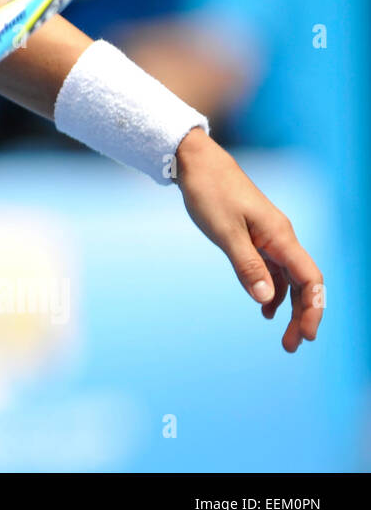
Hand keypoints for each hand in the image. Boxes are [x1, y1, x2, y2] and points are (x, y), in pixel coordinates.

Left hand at [174, 127, 324, 352]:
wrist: (195, 163)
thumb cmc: (209, 193)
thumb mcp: (225, 232)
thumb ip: (247, 266)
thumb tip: (268, 301)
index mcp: (280, 236)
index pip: (310, 279)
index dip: (313, 309)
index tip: (306, 335)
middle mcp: (280, 237)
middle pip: (304, 283)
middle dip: (302, 315)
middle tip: (291, 346)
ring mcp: (268, 237)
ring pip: (288, 278)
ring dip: (288, 307)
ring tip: (281, 335)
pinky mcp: (254, 236)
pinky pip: (272, 269)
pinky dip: (271, 290)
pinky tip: (263, 308)